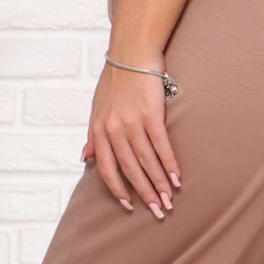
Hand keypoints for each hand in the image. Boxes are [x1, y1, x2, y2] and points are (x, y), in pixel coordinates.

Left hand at [81, 50, 182, 220]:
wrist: (131, 51)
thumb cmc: (115, 79)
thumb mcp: (97, 108)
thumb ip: (93, 135)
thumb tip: (86, 158)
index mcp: (100, 129)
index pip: (107, 168)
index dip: (118, 190)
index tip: (128, 206)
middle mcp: (114, 128)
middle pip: (129, 169)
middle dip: (144, 193)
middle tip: (157, 211)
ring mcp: (132, 121)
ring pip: (146, 161)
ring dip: (159, 183)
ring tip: (169, 199)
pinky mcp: (151, 113)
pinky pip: (161, 145)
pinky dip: (169, 164)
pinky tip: (176, 178)